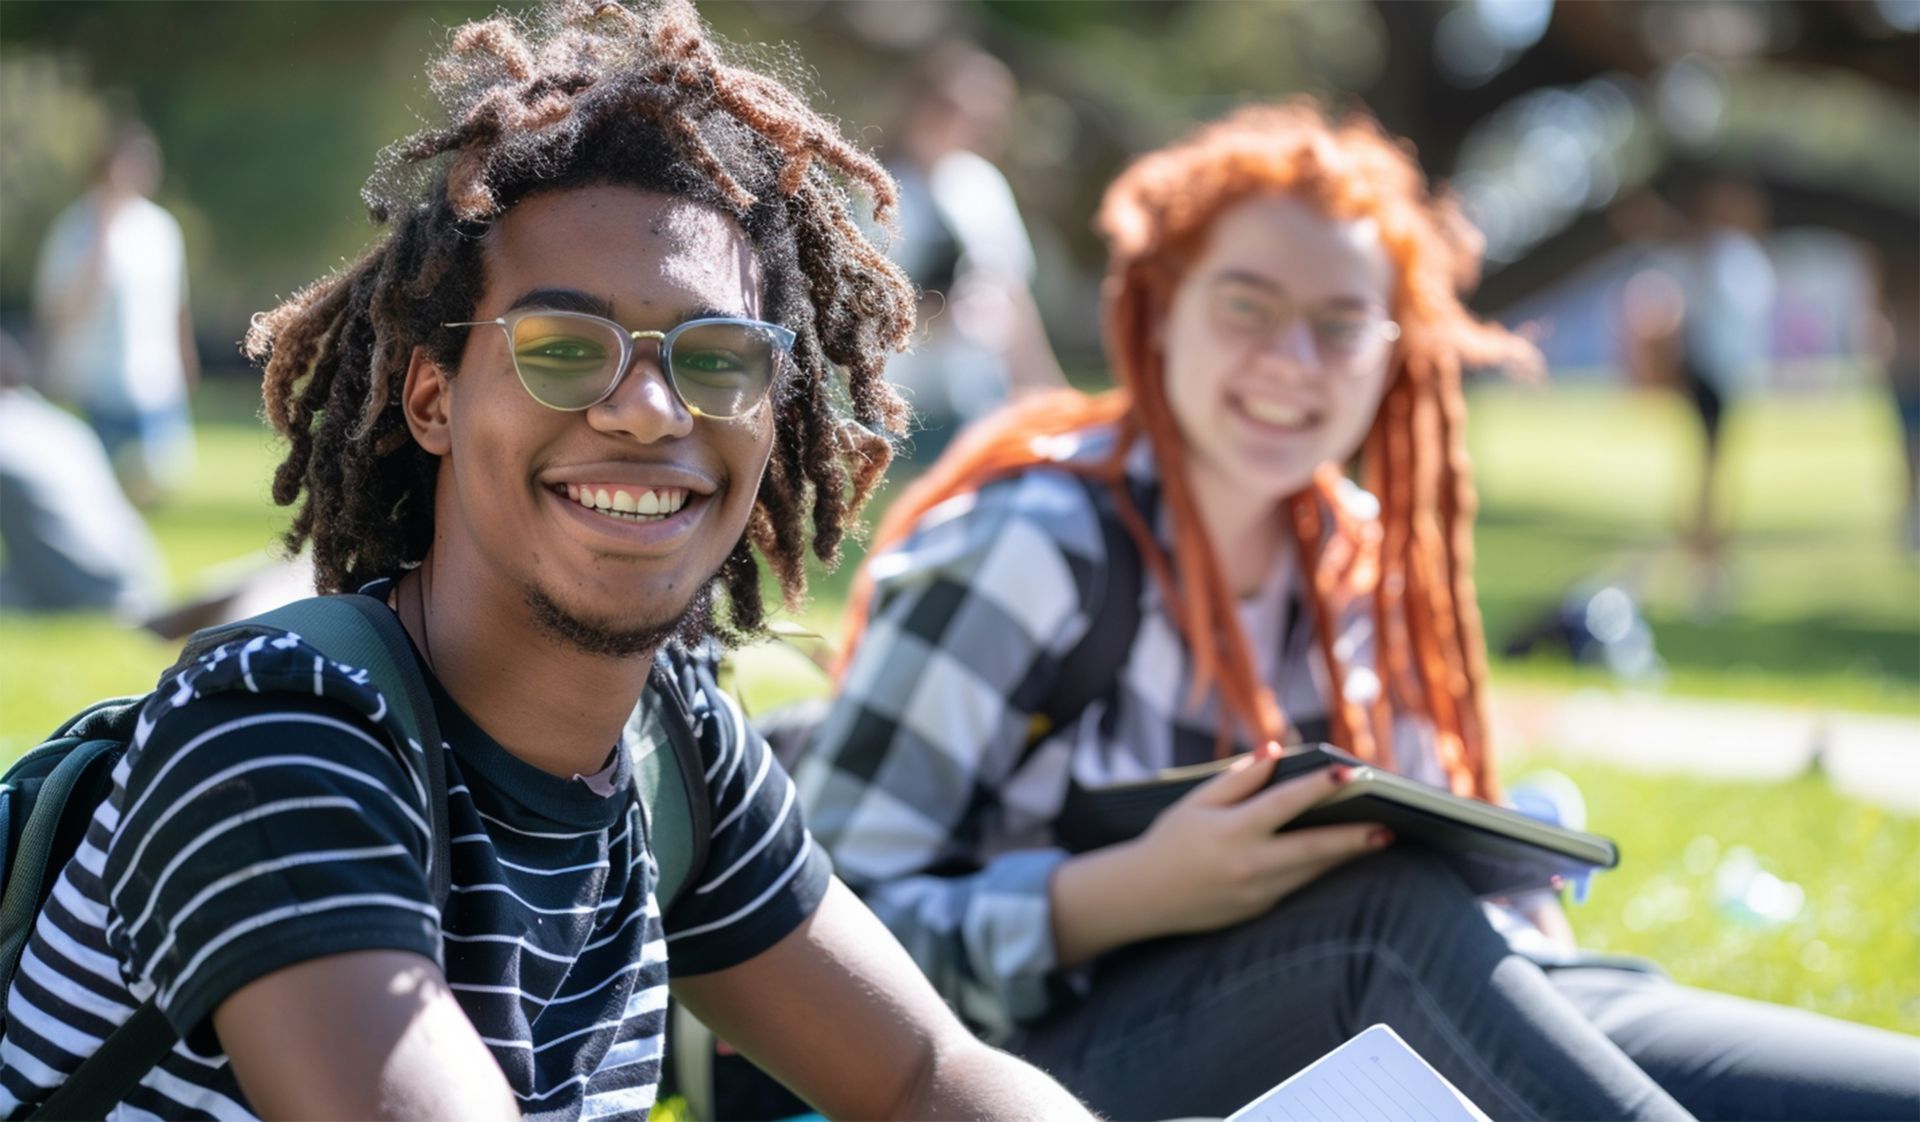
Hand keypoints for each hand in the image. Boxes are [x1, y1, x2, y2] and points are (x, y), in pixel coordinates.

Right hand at [1124, 750, 1391, 936]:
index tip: (1352, 772)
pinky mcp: (1258, 909)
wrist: (1142, 897)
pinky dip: (1320, 868)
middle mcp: (1248, 864)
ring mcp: (1256, 892)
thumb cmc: (1169, 841)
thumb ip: (1238, 778)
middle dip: (1354, 838)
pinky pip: (1297, 884)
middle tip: (1389, 826)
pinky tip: (1340, 855)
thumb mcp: (1195, 802)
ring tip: (1378, 836)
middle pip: (1313, 848)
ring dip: (1345, 854)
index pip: (1284, 804)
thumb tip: (1275, 752)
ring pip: (1312, 871)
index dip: (1320, 786)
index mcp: (1231, 831)